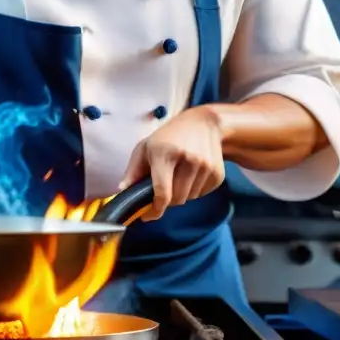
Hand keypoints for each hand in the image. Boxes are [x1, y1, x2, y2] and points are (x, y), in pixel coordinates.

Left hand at [118, 106, 225, 220]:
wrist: (204, 124)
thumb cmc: (169, 137)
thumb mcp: (146, 147)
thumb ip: (133, 171)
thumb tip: (121, 191)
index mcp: (165, 153)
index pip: (162, 192)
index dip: (155, 210)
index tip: (147, 216)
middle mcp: (187, 159)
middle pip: (176, 199)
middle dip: (167, 199)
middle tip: (164, 185)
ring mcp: (205, 166)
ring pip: (189, 198)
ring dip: (181, 194)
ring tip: (179, 175)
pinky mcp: (217, 172)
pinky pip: (202, 194)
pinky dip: (195, 190)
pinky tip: (192, 173)